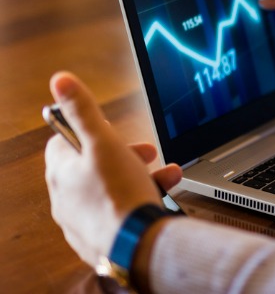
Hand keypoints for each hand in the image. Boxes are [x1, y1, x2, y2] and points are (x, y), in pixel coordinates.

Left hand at [44, 72, 181, 264]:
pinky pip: (120, 209)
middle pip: (92, 165)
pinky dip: (139, 198)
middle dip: (125, 154)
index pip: (64, 141)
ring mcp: (83, 220)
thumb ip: (83, 110)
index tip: (112, 131)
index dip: (90, 131)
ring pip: (111, 188)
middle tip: (145, 153)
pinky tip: (160, 194)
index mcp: (60, 173)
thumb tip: (60, 80)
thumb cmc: (118, 193)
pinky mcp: (103, 236)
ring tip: (165, 173)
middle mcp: (66, 198)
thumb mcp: (104, 142)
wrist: (136, 244)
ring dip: (140, 175)